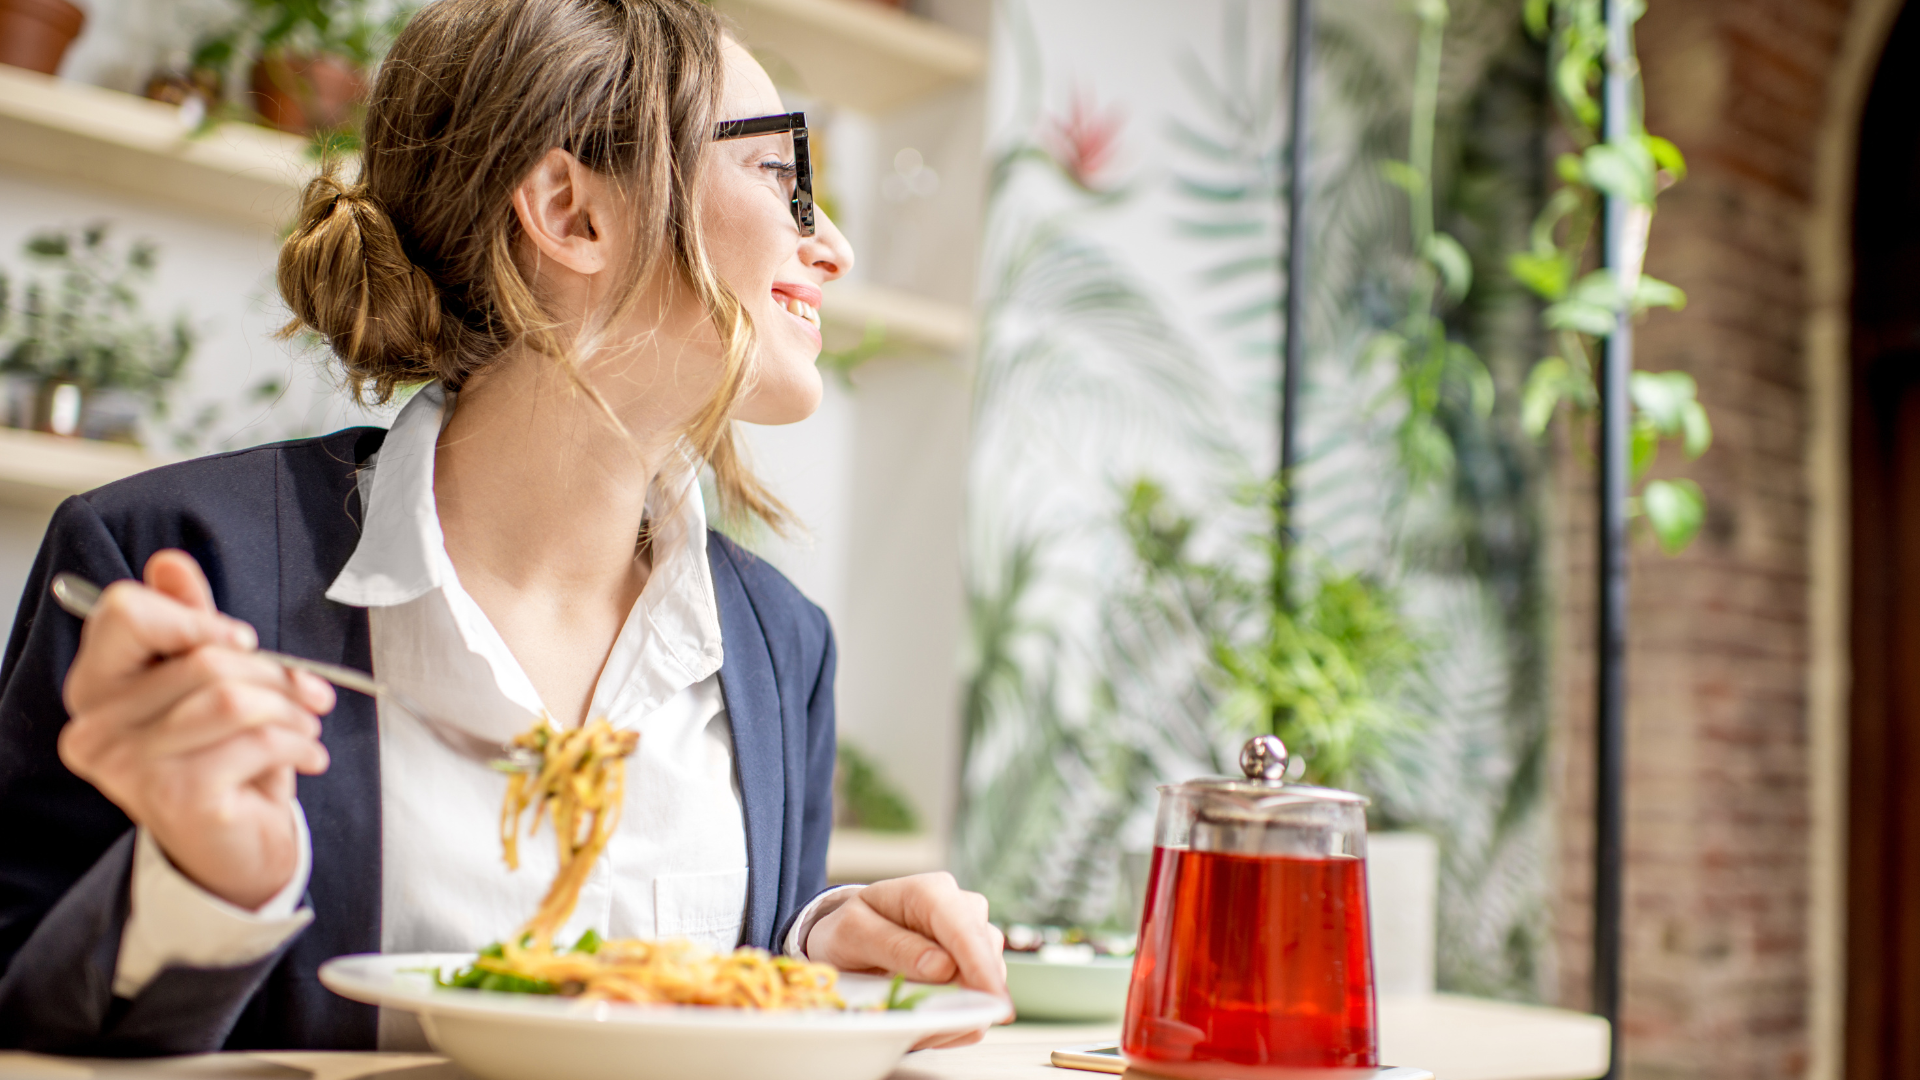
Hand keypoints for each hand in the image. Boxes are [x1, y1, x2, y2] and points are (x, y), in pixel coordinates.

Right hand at [58, 549, 334, 909]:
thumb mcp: (209, 682)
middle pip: (202, 656)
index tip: (243, 641)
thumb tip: (170, 562)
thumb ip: (189, 622)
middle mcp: (96, 727)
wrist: (235, 850)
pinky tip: (308, 756)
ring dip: (289, 708)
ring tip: (307, 726)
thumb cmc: (222, 759)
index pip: (128, 613)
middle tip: (308, 694)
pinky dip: (298, 743)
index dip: (198, 618)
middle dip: (273, 671)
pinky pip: (254, 741)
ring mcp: (129, 767)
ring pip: (230, 696)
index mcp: (96, 687)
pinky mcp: (176, 797)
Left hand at [806, 872, 1008, 1048]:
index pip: (963, 929)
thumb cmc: (850, 930)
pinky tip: (930, 1019)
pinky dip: (960, 1016)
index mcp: (930, 891)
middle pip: (984, 956)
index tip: (994, 1001)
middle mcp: (961, 907)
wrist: (851, 936)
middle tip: (925, 1027)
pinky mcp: (977, 961)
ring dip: (959, 1009)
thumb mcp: (853, 933)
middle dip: (966, 996)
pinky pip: (983, 995)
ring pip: (989, 979)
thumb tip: (944, 967)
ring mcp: (973, 935)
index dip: (981, 966)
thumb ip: (894, 946)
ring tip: (917, 1021)